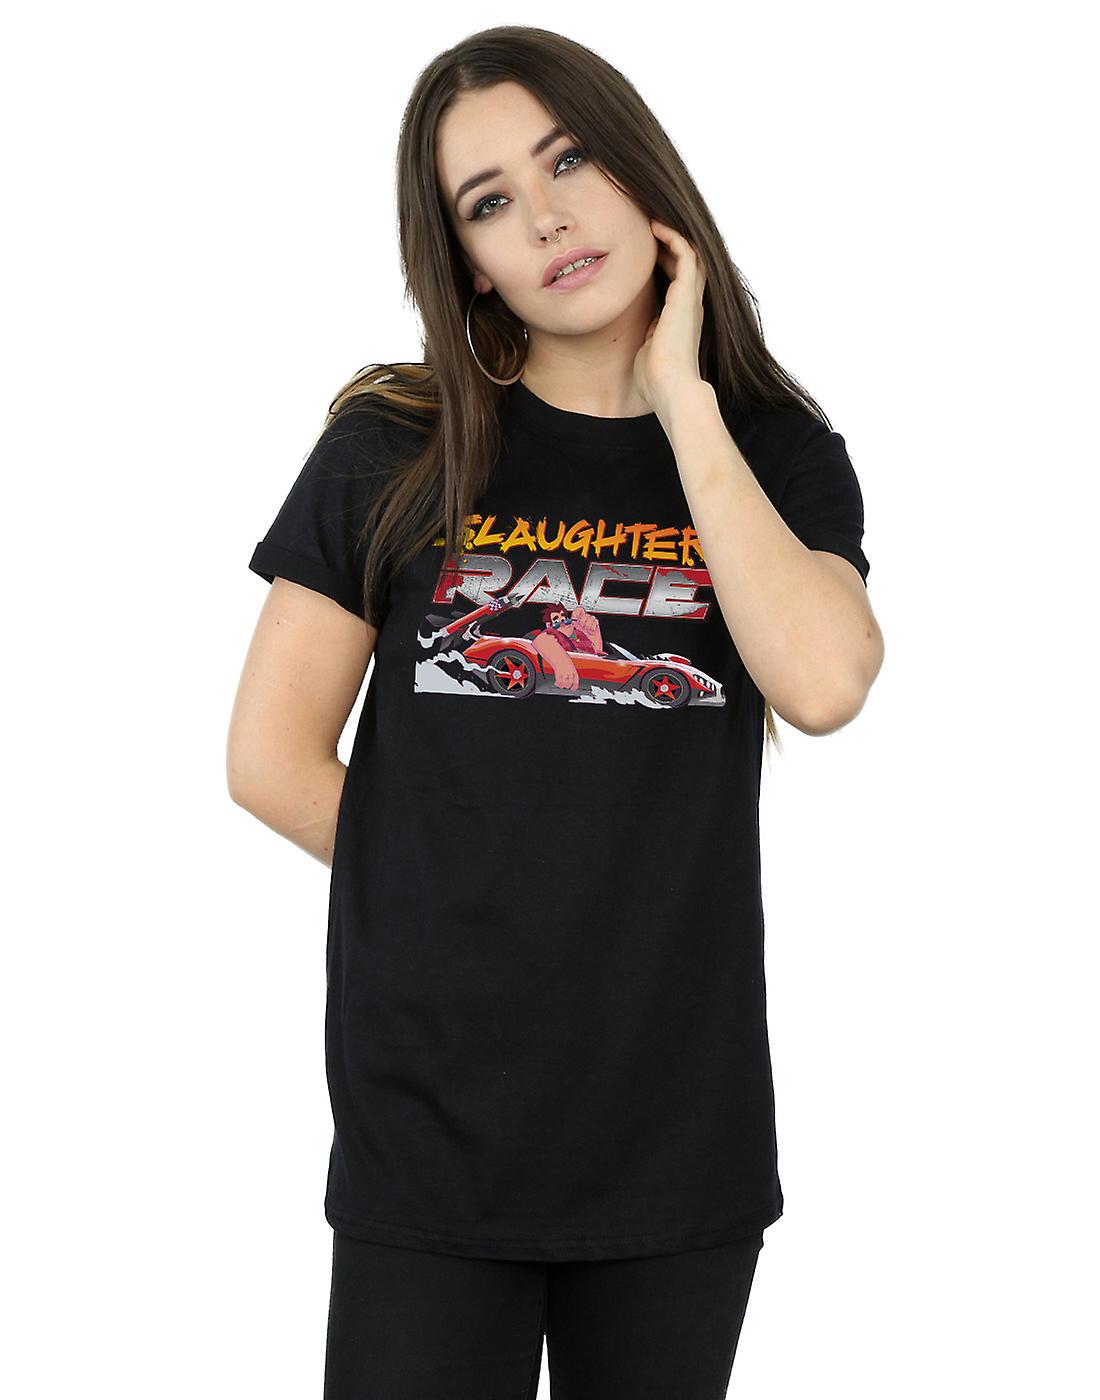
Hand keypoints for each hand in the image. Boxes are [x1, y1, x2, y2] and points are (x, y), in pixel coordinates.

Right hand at [552, 657, 578, 690]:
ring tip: (561, 685)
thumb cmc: (565, 662)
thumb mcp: (571, 668)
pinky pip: (558, 680)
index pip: (576, 681)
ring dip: (562, 685)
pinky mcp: (558, 672)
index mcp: (574, 671)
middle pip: (570, 682)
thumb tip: (572, 683)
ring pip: (564, 683)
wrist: (559, 656)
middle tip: (566, 686)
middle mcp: (569, 672)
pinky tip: (556, 683)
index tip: (572, 689)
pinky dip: (557, 683)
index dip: (574, 687)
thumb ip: (572, 675)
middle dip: (567, 686)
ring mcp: (564, 672)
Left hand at [633, 218, 707, 413]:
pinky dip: (673, 237)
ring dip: (672, 234)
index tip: (642, 249)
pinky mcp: (686, 295)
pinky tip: (654, 227)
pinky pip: (686, 254)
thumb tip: (631, 328)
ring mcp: (690, 299)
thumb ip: (644, 333)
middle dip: (668, 244)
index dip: (662, 261)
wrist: (669, 387)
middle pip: (685, 263)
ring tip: (651, 219)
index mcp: (680, 319)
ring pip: (690, 253)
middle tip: (647, 227)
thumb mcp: (646, 348)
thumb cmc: (655, 379)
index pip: (676, 280)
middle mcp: (689, 306)